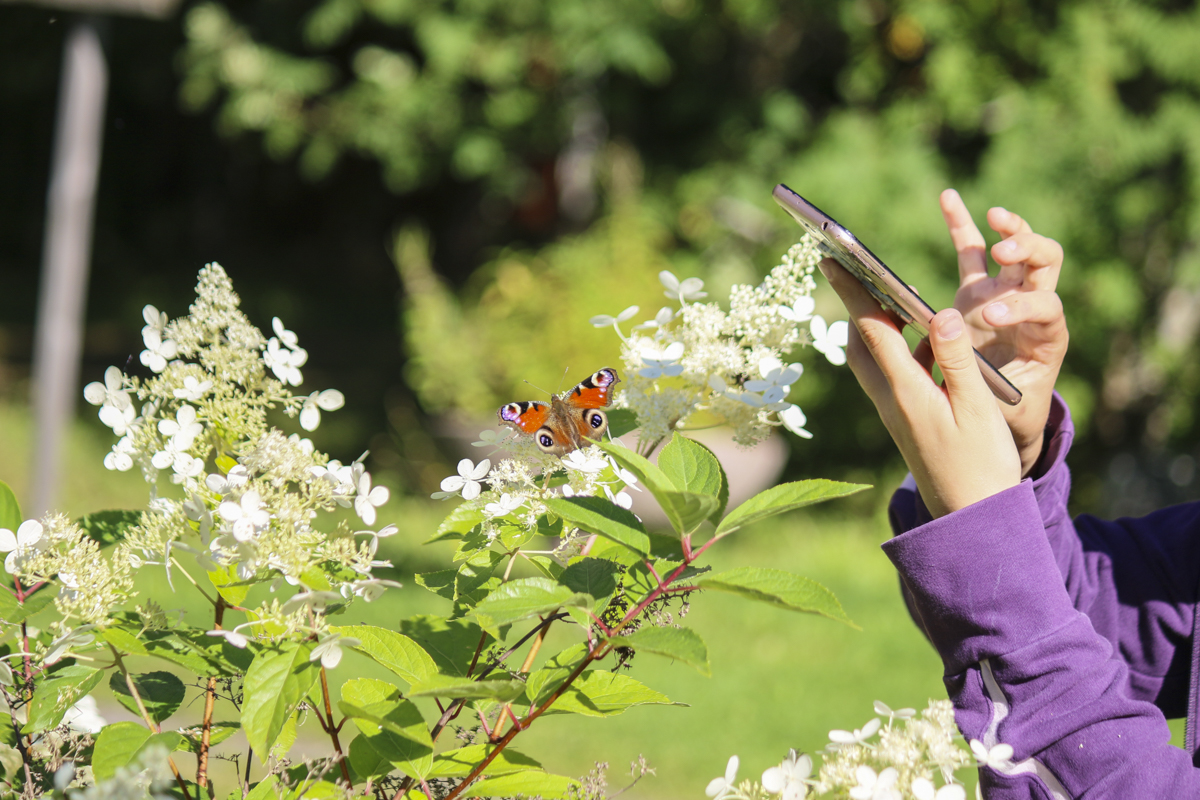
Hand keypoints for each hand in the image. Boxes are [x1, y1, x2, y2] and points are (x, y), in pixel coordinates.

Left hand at [821, 258, 1021, 517]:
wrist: (971, 519)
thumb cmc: (980, 465)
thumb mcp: (977, 408)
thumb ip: (959, 359)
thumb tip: (941, 313)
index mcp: (905, 391)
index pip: (871, 330)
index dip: (853, 290)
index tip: (831, 257)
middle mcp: (891, 399)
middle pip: (861, 342)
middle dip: (856, 304)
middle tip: (854, 268)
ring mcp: (895, 410)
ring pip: (875, 358)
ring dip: (880, 325)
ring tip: (891, 294)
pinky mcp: (906, 419)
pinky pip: (895, 372)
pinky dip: (902, 348)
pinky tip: (926, 339)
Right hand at [941, 189, 1067, 475]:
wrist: (1001, 419)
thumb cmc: (1001, 416)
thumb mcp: (994, 406)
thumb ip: (970, 373)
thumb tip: (943, 339)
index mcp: (1047, 339)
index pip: (1046, 307)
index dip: (1021, 306)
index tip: (991, 317)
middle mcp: (1033, 308)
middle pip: (1046, 261)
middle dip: (1027, 250)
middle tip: (1003, 254)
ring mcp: (1005, 295)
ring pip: (1019, 246)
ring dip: (1010, 228)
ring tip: (994, 218)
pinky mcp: (977, 292)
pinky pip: (973, 249)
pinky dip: (962, 222)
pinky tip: (947, 197)